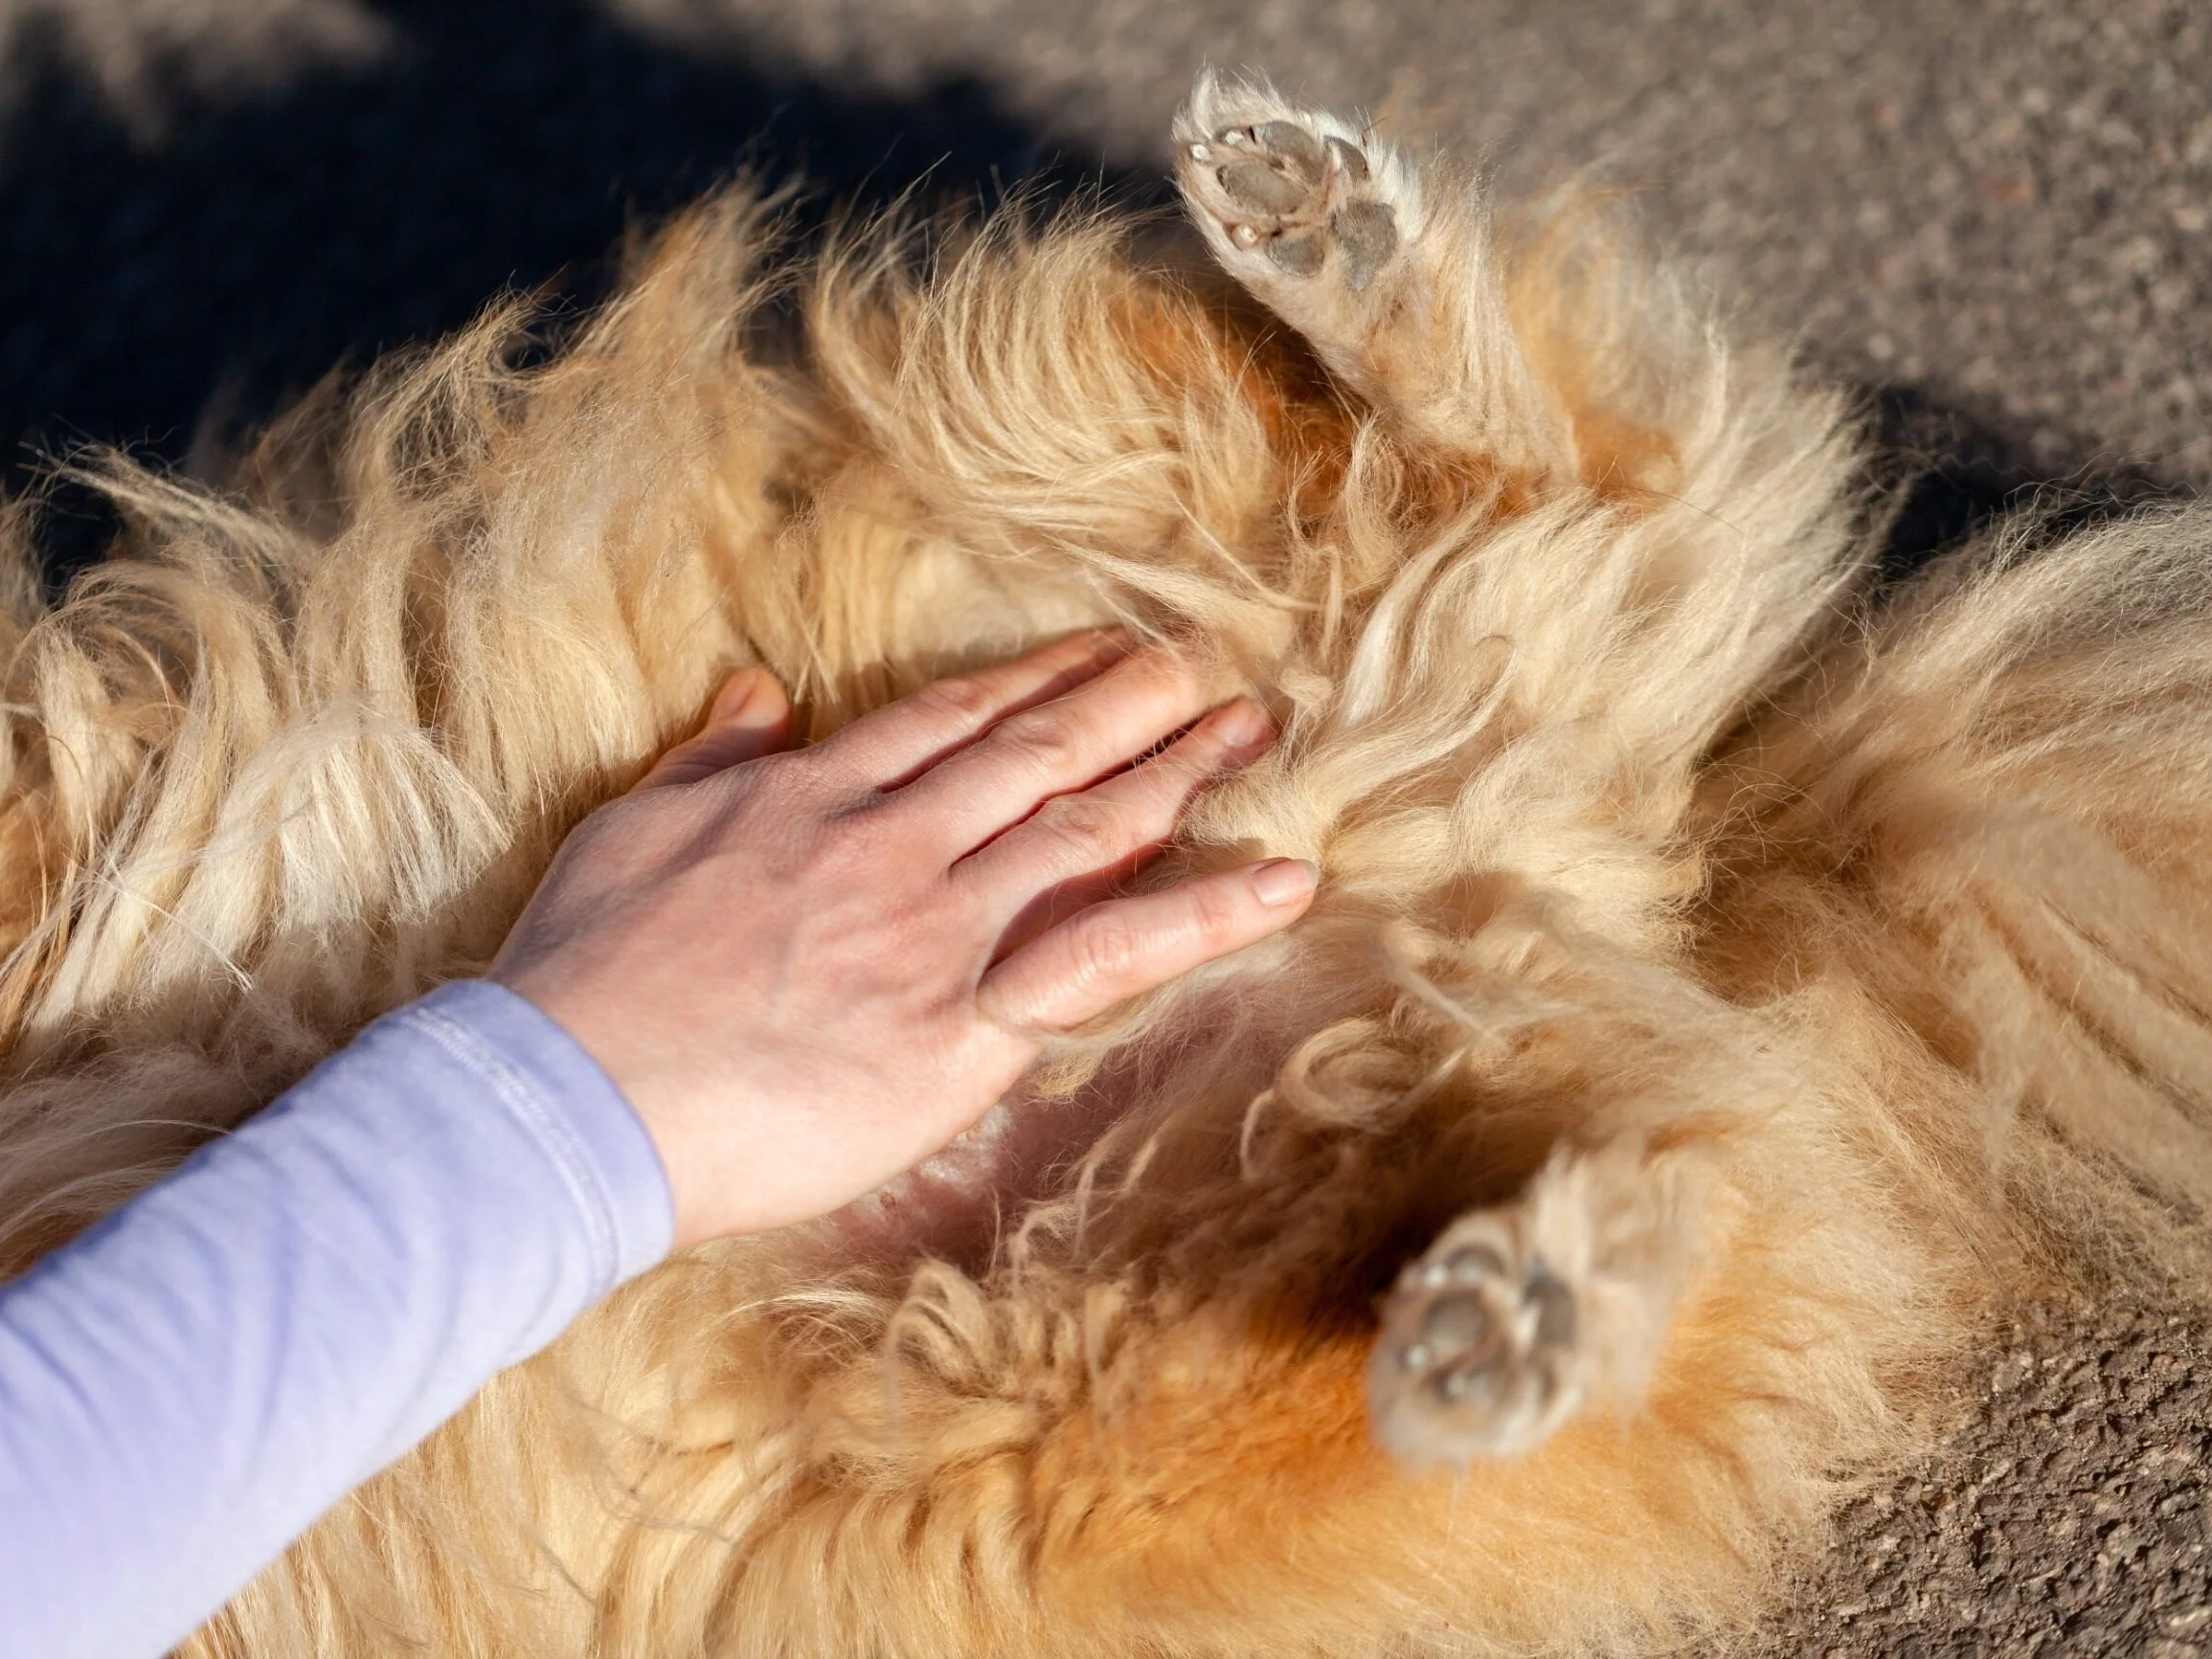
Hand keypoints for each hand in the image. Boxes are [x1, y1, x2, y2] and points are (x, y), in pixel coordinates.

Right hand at [491, 632, 1314, 1246]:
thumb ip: (712, 754)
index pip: (951, 720)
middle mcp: (892, 844)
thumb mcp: (631, 827)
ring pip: (1083, 832)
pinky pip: (1109, 959)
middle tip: (1208, 666)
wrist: (567, 1095)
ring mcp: (934, 929)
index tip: (1100, 651)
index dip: (1037, 683)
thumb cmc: (581, 975)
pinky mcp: (962, 1026)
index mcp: (813, 797)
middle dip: (1130, 706)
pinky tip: (1285, 880)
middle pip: (1036, 758)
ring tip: (1251, 730)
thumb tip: (757, 687)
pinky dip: (1205, 915)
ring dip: (1178, 775)